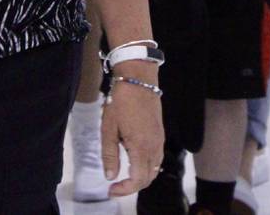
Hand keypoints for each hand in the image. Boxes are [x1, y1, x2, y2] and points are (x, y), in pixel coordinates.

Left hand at [100, 66, 164, 196]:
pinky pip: (157, 158)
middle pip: (148, 178)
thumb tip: (110, 177)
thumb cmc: (120, 102)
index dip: (125, 189)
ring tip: (123, 176)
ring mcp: (160, 140)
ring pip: (154, 169)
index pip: (138, 180)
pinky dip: (147, 166)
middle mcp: (154, 147)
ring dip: (141, 177)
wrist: (138, 79)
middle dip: (132, 186)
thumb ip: (110, 155)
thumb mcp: (108, 128)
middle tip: (115, 186)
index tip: (111, 190)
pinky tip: (134, 161)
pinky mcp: (160, 134)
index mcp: (141, 147)